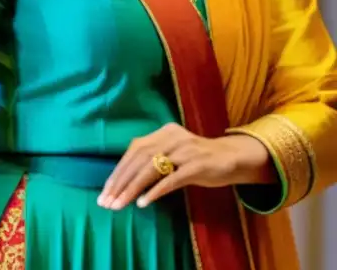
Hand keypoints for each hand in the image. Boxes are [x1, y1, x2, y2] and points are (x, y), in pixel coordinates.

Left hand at [98, 122, 271, 210]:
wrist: (233, 157)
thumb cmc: (197, 160)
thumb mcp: (173, 154)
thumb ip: (152, 160)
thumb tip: (123, 179)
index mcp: (162, 133)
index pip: (133, 152)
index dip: (118, 172)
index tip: (105, 192)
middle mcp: (171, 137)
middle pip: (138, 159)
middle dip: (120, 182)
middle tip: (107, 202)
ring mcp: (185, 150)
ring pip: (151, 169)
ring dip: (132, 189)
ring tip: (119, 204)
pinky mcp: (197, 165)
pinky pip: (171, 179)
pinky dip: (155, 191)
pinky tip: (143, 203)